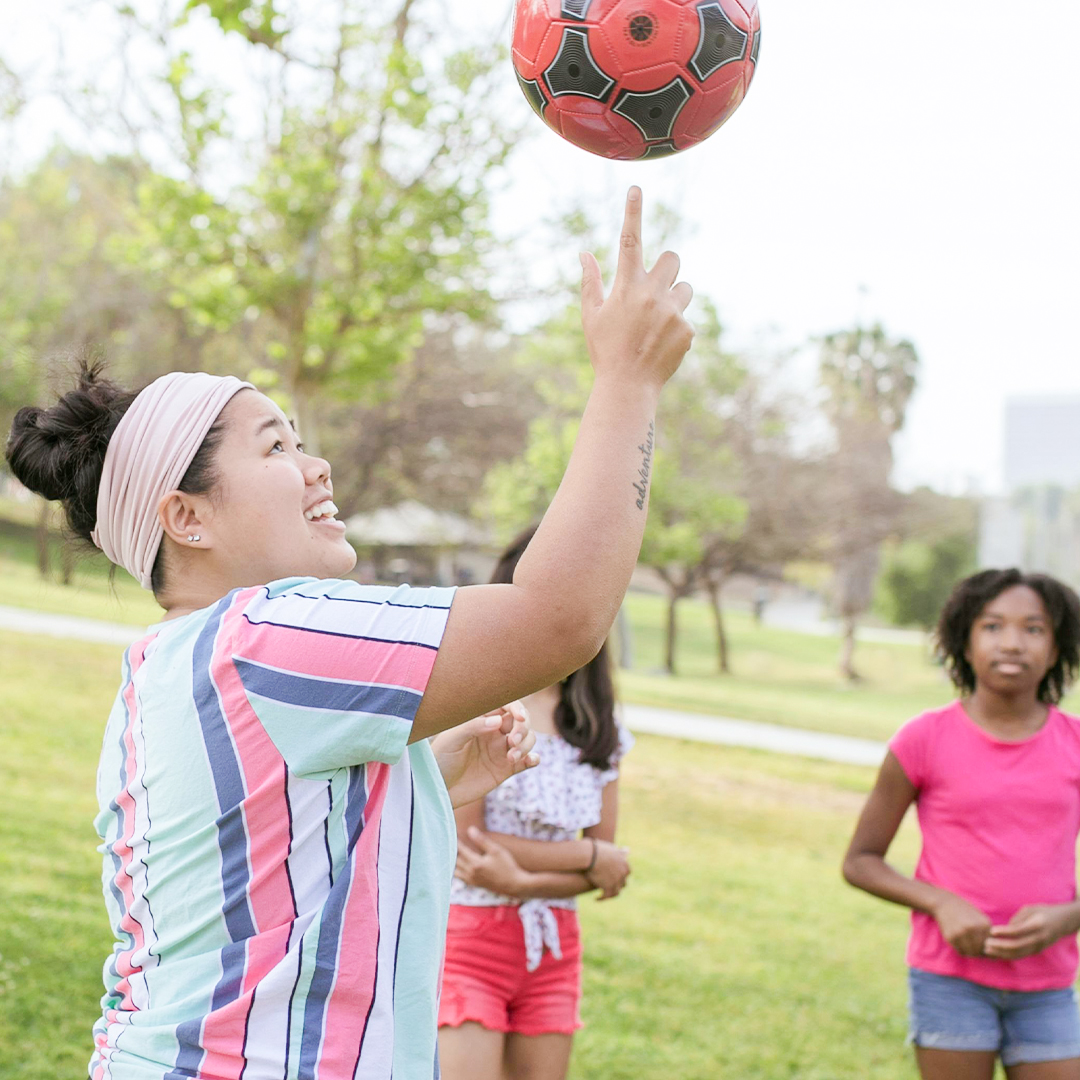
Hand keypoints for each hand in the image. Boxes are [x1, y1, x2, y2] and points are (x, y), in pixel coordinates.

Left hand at [431, 701, 538, 808]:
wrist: (437, 789)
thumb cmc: (439, 759)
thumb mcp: (451, 740)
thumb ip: (473, 727)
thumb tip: (499, 721)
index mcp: (482, 719)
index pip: (506, 706)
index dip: (517, 708)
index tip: (520, 718)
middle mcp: (494, 732)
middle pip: (521, 722)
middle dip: (523, 729)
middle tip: (513, 742)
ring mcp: (502, 750)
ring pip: (528, 739)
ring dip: (526, 745)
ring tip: (512, 757)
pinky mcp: (506, 769)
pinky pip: (527, 761)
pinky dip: (533, 759)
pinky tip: (531, 761)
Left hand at [456, 827, 525, 895]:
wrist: (513, 884)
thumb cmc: (507, 865)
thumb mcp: (496, 850)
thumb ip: (482, 840)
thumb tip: (470, 829)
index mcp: (476, 863)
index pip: (460, 850)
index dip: (456, 840)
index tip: (453, 833)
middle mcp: (471, 873)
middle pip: (455, 860)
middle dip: (452, 850)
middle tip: (450, 840)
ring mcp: (472, 880)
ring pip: (455, 870)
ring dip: (453, 860)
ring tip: (452, 851)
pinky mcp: (474, 884)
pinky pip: (460, 877)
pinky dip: (456, 869)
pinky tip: (458, 864)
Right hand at [580, 187, 693, 391]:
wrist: (628, 388)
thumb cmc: (605, 350)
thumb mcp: (592, 316)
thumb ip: (591, 281)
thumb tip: (584, 253)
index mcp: (626, 287)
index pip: (630, 240)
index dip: (633, 213)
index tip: (636, 189)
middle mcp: (652, 294)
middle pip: (673, 257)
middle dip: (667, 268)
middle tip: (655, 289)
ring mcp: (673, 312)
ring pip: (685, 287)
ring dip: (674, 299)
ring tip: (657, 324)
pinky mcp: (688, 330)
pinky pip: (686, 319)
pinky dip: (676, 330)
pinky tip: (662, 346)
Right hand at [586, 838, 630, 900]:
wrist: (590, 855)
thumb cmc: (598, 849)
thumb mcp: (612, 848)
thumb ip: (619, 852)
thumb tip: (627, 850)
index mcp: (624, 863)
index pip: (626, 873)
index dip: (620, 876)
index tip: (614, 877)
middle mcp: (623, 873)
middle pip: (623, 883)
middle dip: (616, 885)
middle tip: (608, 886)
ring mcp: (617, 881)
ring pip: (616, 892)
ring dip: (610, 894)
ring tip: (603, 895)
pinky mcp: (609, 887)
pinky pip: (606, 896)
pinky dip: (601, 898)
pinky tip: (596, 898)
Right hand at [932, 894, 992, 956]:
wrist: (944, 903)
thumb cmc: (965, 910)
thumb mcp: (980, 917)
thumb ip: (988, 932)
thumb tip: (996, 951)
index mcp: (983, 924)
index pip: (992, 945)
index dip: (990, 948)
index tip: (986, 947)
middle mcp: (973, 929)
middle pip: (982, 950)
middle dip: (981, 952)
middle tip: (978, 950)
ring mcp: (961, 934)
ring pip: (972, 953)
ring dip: (972, 953)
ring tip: (971, 948)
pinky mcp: (951, 937)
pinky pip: (961, 951)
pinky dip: (963, 951)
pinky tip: (963, 945)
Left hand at [984, 904, 1078, 959]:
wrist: (1062, 922)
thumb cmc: (1042, 911)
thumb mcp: (1030, 909)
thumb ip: (1017, 919)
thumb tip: (1004, 929)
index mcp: (1037, 926)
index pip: (1018, 931)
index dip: (1003, 932)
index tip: (991, 931)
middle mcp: (1039, 939)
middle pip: (1017, 946)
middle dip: (1000, 946)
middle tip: (985, 943)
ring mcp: (1039, 947)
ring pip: (1018, 954)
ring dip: (1002, 953)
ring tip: (987, 950)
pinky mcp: (1036, 951)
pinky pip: (1021, 955)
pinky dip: (1008, 955)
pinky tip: (996, 953)